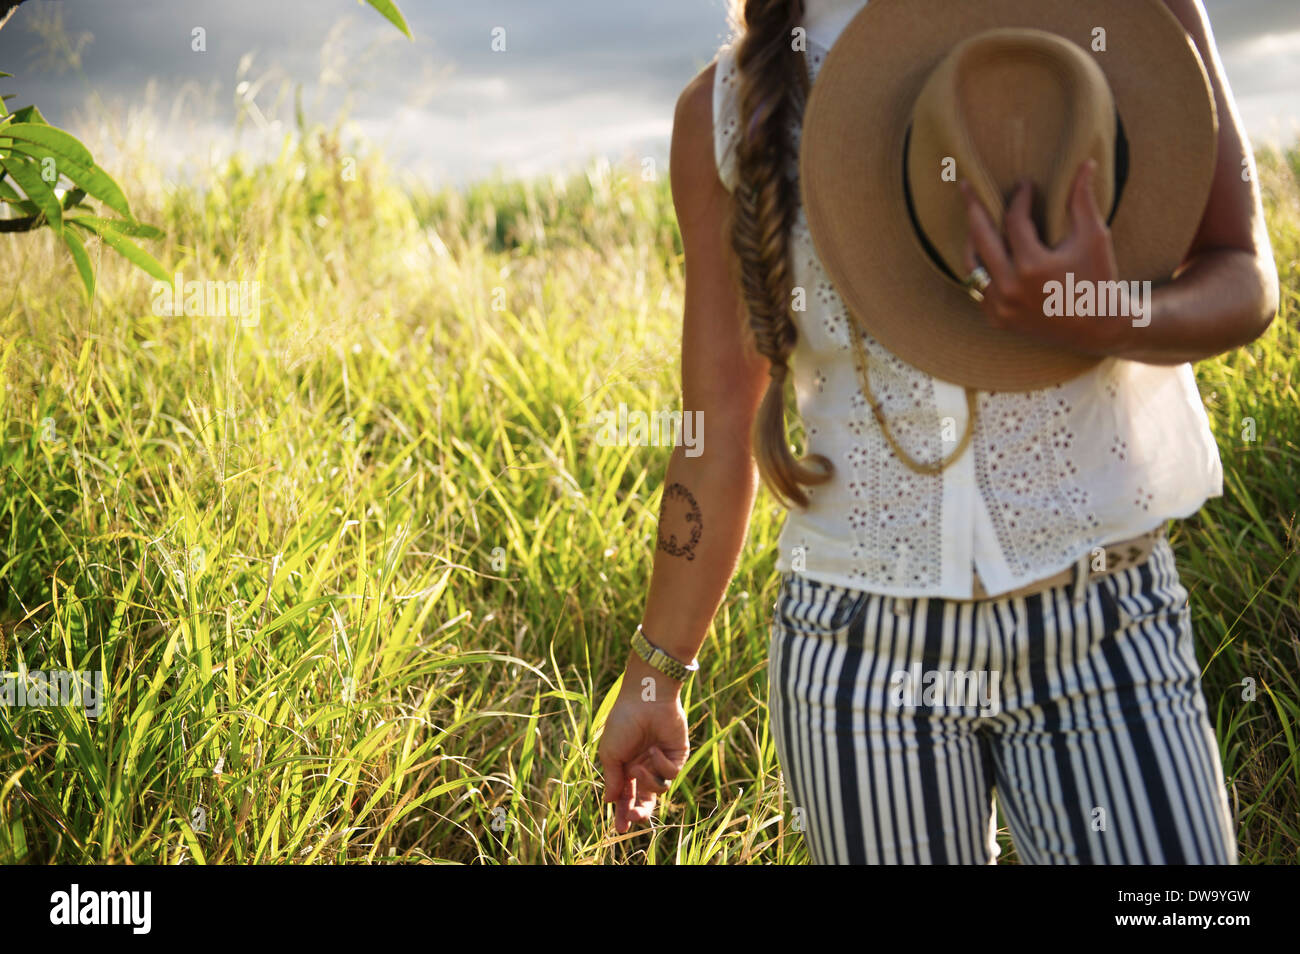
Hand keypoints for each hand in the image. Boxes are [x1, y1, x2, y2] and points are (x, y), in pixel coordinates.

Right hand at [597, 654, 688, 833]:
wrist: (645, 700)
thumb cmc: (623, 722)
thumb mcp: (610, 753)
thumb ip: (613, 779)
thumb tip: (610, 801)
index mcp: (626, 766)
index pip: (626, 796)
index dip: (623, 812)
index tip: (620, 829)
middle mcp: (644, 766)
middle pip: (646, 799)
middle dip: (639, 811)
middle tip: (634, 818)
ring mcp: (661, 761)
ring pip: (660, 789)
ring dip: (648, 782)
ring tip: (638, 766)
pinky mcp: (678, 756)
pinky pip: (671, 773)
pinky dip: (661, 764)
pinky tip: (655, 749)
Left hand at [961, 159, 1127, 356]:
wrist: (1098, 327)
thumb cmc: (1099, 277)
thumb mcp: (1094, 237)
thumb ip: (1082, 199)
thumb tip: (1083, 161)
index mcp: (1033, 267)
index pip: (1014, 221)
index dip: (1020, 198)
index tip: (1025, 184)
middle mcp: (1010, 289)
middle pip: (980, 238)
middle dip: (973, 208)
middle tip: (965, 186)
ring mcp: (1000, 307)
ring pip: (972, 264)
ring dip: (973, 239)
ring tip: (974, 218)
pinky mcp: (996, 319)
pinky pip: (978, 286)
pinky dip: (980, 267)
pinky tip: (982, 249)